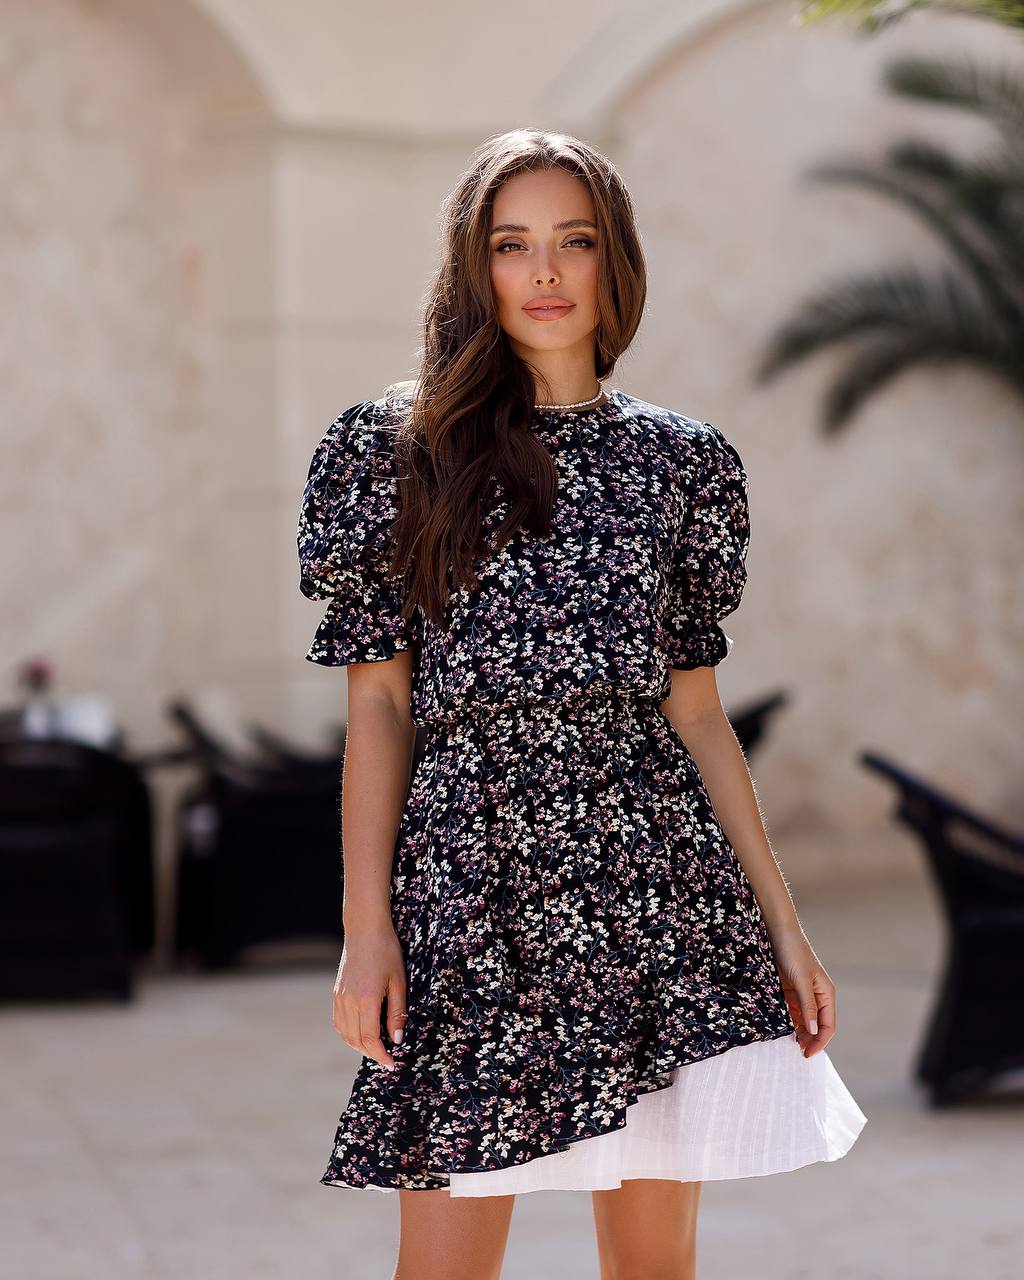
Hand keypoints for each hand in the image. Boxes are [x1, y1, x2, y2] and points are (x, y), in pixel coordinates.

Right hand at [332, 925, 407, 1071]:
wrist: (365, 929)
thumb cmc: (386, 951)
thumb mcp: (398, 981)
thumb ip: (397, 1012)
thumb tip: (397, 1040)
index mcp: (367, 999)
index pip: (370, 1039)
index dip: (381, 1055)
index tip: (392, 1064)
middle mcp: (349, 1001)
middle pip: (356, 1040)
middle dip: (372, 1053)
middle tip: (387, 1058)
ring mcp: (340, 997)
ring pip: (345, 1034)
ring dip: (359, 1046)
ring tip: (376, 1048)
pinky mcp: (336, 993)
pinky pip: (339, 1022)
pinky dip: (349, 1034)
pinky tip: (361, 1032)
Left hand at [766, 922, 835, 1057]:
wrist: (777, 932)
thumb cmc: (793, 953)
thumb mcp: (801, 980)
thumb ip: (808, 1006)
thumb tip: (813, 1031)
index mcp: (826, 994)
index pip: (828, 1026)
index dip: (819, 1042)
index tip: (806, 1054)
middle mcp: (817, 997)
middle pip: (816, 1026)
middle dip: (808, 1040)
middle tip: (795, 1052)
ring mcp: (803, 995)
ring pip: (803, 1021)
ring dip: (797, 1032)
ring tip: (786, 1042)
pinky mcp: (789, 992)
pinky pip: (791, 1012)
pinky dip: (787, 1022)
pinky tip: (779, 1028)